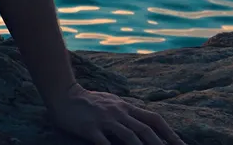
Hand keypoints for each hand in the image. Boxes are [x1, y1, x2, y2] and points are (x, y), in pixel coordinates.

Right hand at [46, 84, 186, 144]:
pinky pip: (104, 143)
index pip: (154, 119)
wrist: (62, 93)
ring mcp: (104, 119)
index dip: (170, 133)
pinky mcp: (90, 128)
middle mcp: (119, 112)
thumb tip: (144, 123)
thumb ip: (126, 112)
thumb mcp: (111, 102)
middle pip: (146, 130)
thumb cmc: (86, 101)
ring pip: (130, 137)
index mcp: (125, 106)